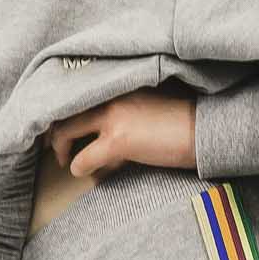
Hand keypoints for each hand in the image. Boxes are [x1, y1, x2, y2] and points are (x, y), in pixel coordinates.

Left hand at [44, 89, 197, 178]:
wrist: (202, 131)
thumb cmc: (180, 124)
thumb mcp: (145, 108)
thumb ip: (120, 115)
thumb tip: (101, 139)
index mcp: (118, 86)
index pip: (76, 94)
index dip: (63, 112)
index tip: (59, 126)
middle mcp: (111, 96)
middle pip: (65, 111)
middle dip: (56, 133)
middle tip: (57, 149)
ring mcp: (112, 117)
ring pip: (66, 131)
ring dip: (62, 151)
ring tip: (68, 163)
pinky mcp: (118, 140)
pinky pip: (83, 160)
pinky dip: (80, 169)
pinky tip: (87, 174)